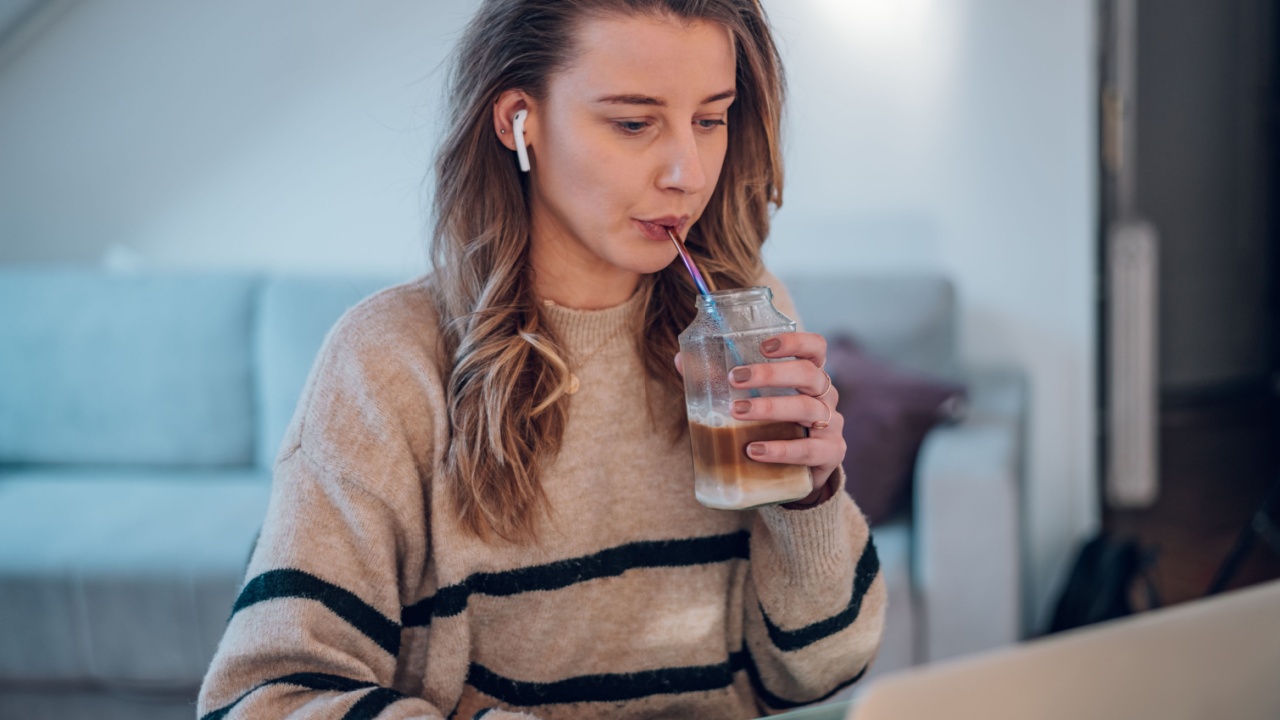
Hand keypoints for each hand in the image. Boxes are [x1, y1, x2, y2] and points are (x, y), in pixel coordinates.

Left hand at [673, 332, 844, 504]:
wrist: (795, 475)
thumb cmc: (772, 427)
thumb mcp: (753, 401)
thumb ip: (721, 380)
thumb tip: (682, 360)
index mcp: (809, 376)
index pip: (815, 348)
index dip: (795, 342)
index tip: (763, 345)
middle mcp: (825, 395)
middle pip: (808, 373)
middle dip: (771, 374)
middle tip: (735, 378)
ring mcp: (831, 424)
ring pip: (807, 408)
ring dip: (770, 408)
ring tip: (737, 412)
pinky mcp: (830, 454)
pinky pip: (809, 450)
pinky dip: (781, 450)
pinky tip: (754, 450)